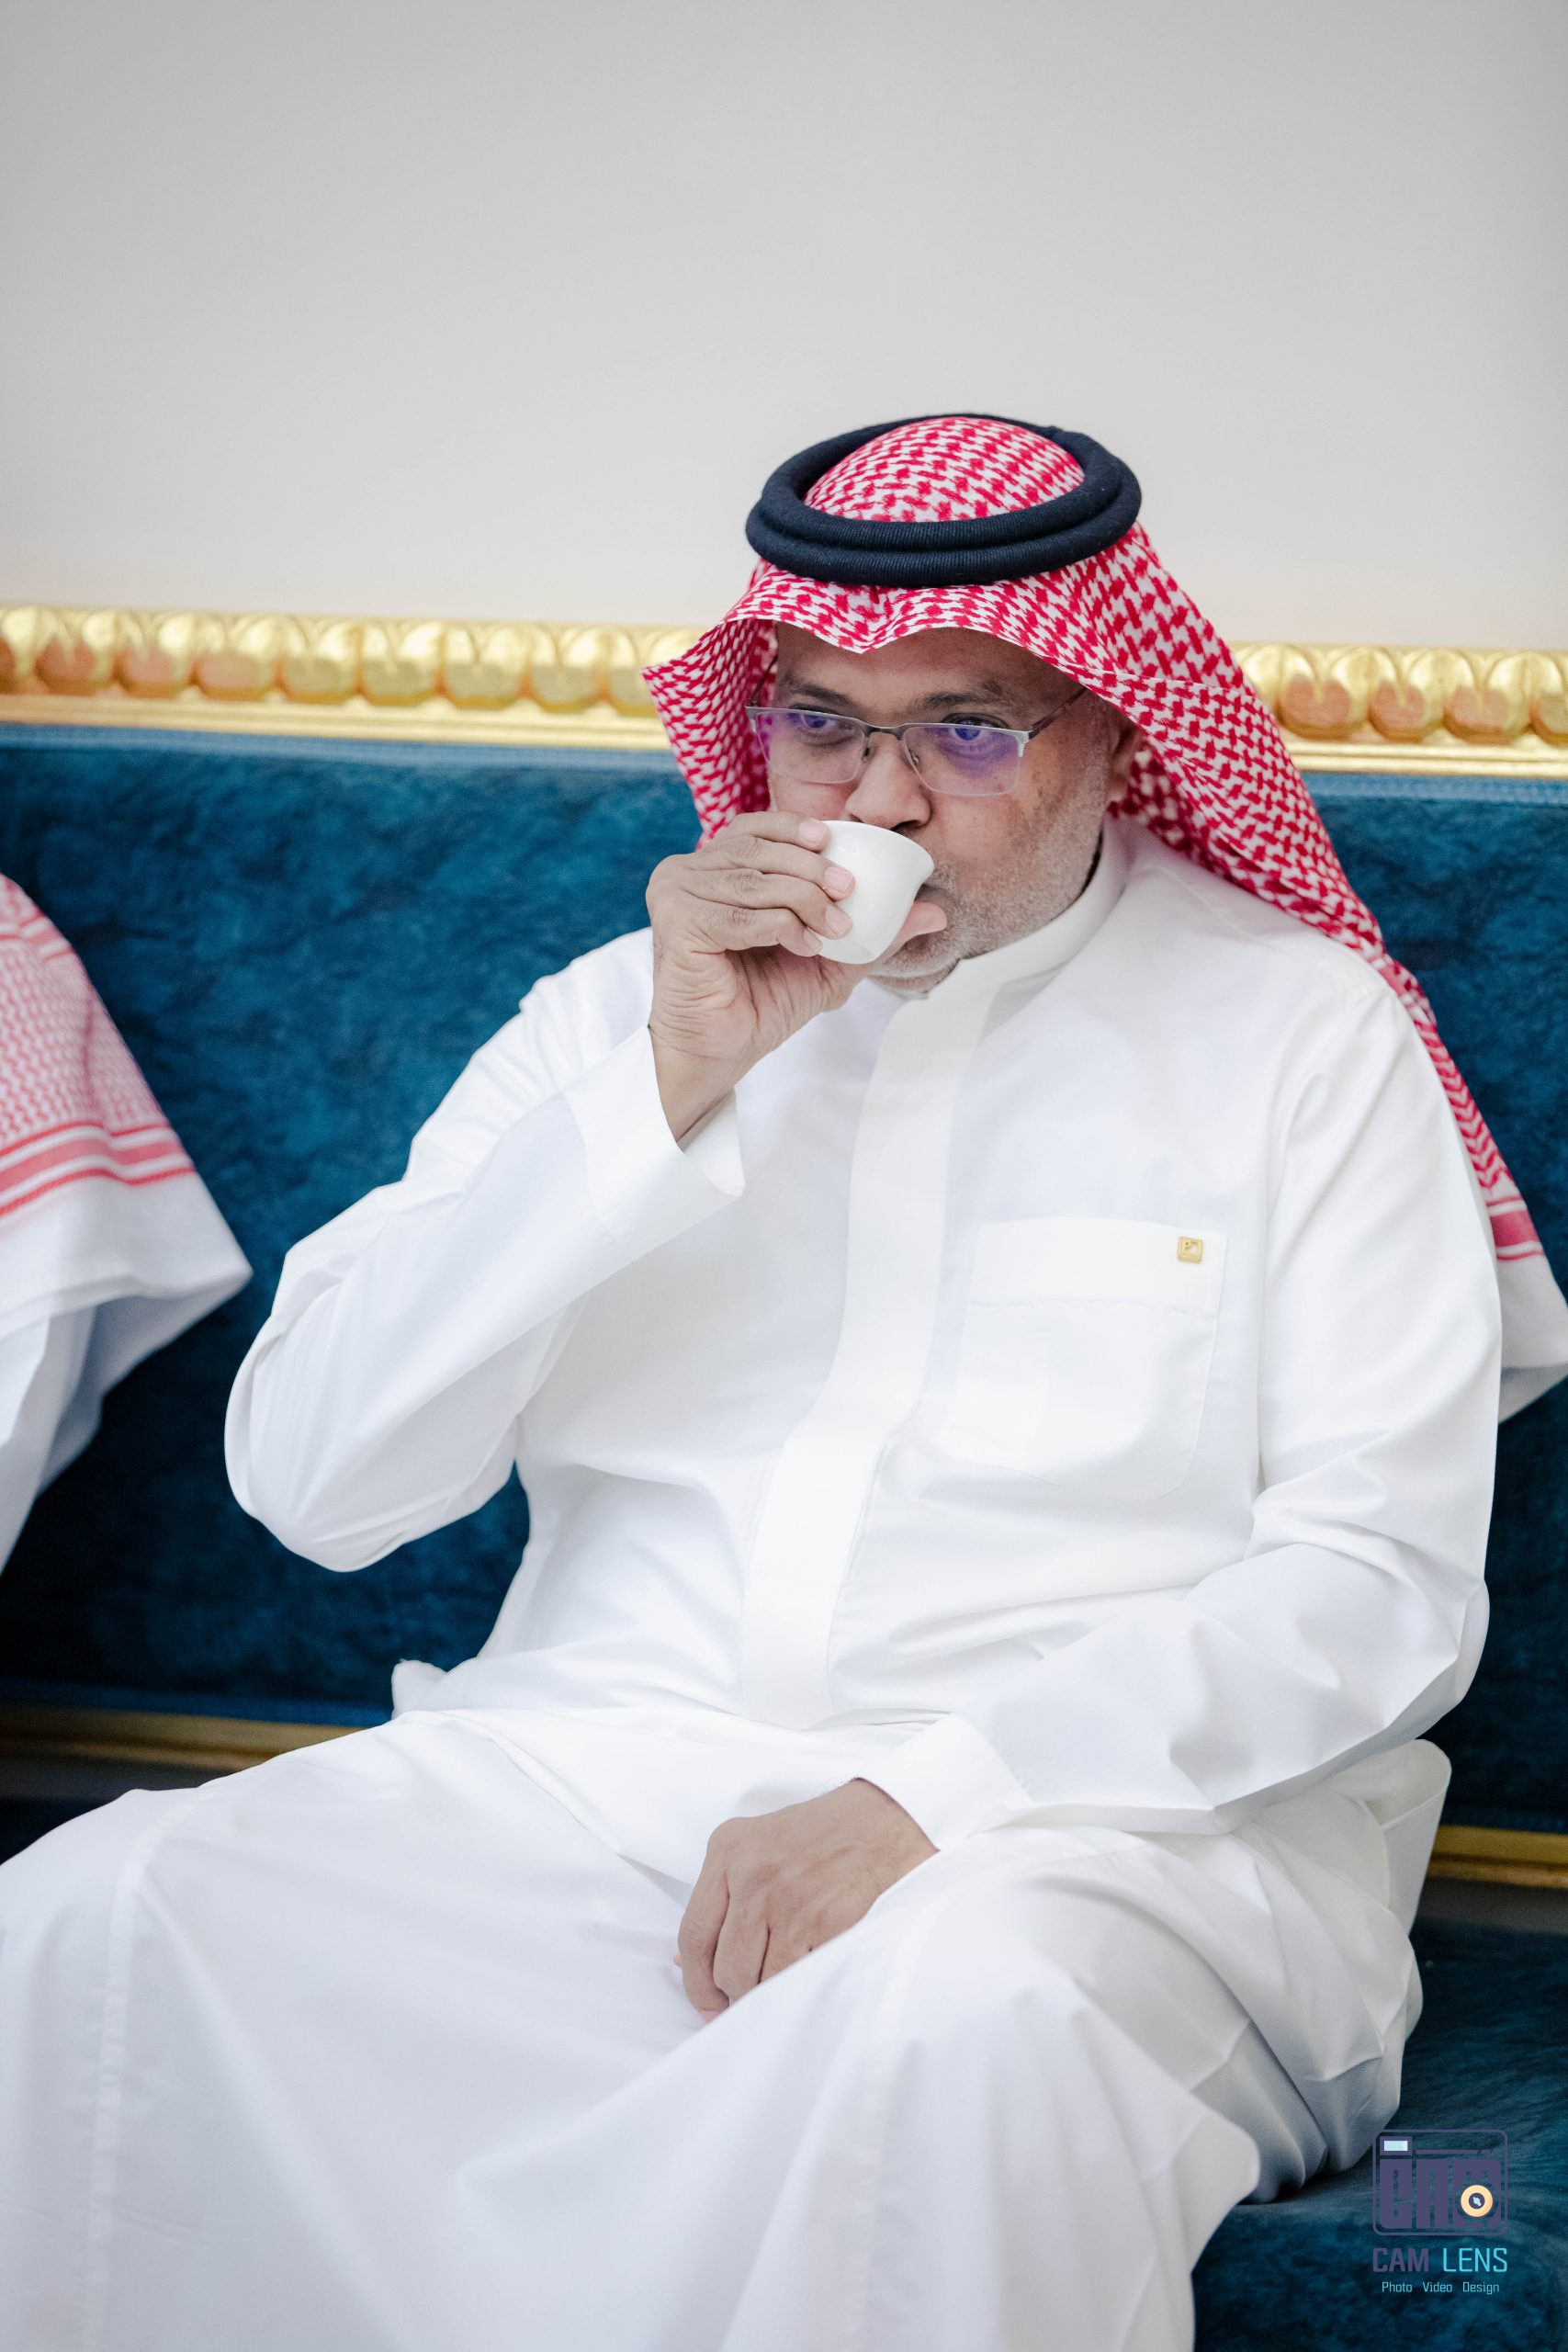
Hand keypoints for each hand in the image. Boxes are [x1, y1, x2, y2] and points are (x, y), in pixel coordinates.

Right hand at [646, 813, 946, 1138]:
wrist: (719, 1051)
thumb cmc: (761, 1002)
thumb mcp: (827, 962)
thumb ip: (873, 933)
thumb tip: (936, 912)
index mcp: (715, 868)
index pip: (753, 827)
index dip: (794, 827)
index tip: (832, 840)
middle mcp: (688, 873)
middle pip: (758, 850)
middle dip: (812, 868)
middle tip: (848, 892)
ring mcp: (677, 895)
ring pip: (755, 880)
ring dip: (805, 900)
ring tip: (834, 929)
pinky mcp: (677, 925)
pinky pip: (741, 915)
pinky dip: (781, 927)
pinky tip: (805, 946)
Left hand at [674, 1779, 936, 2019]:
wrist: (884, 1817)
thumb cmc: (819, 1836)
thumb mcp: (756, 1845)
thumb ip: (722, 1895)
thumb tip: (682, 1960)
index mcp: (727, 1849)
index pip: (693, 1934)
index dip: (696, 1982)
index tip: (707, 2003)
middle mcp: (752, 1872)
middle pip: (724, 1966)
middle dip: (735, 1993)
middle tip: (752, 1995)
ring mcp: (789, 1896)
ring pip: (758, 1979)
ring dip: (769, 1992)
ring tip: (786, 1974)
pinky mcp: (826, 1919)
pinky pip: (798, 1977)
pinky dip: (802, 1983)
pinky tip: (812, 1964)